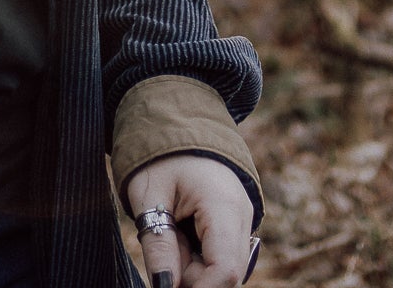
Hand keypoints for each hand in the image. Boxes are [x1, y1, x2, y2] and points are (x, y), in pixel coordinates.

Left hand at [125, 153, 255, 287]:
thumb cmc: (158, 154)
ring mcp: (243, 221)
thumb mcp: (148, 196)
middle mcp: (243, 217)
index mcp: (225, 206)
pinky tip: (180, 232)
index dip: (197, 287)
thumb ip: (158, 245)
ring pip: (222, 268)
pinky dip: (197, 256)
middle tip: (163, 245)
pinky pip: (220, 256)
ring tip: (170, 230)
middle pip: (225, 274)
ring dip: (193, 266)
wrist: (175, 120)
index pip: (226, 272)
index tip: (166, 279)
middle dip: (192, 275)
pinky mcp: (235, 225)